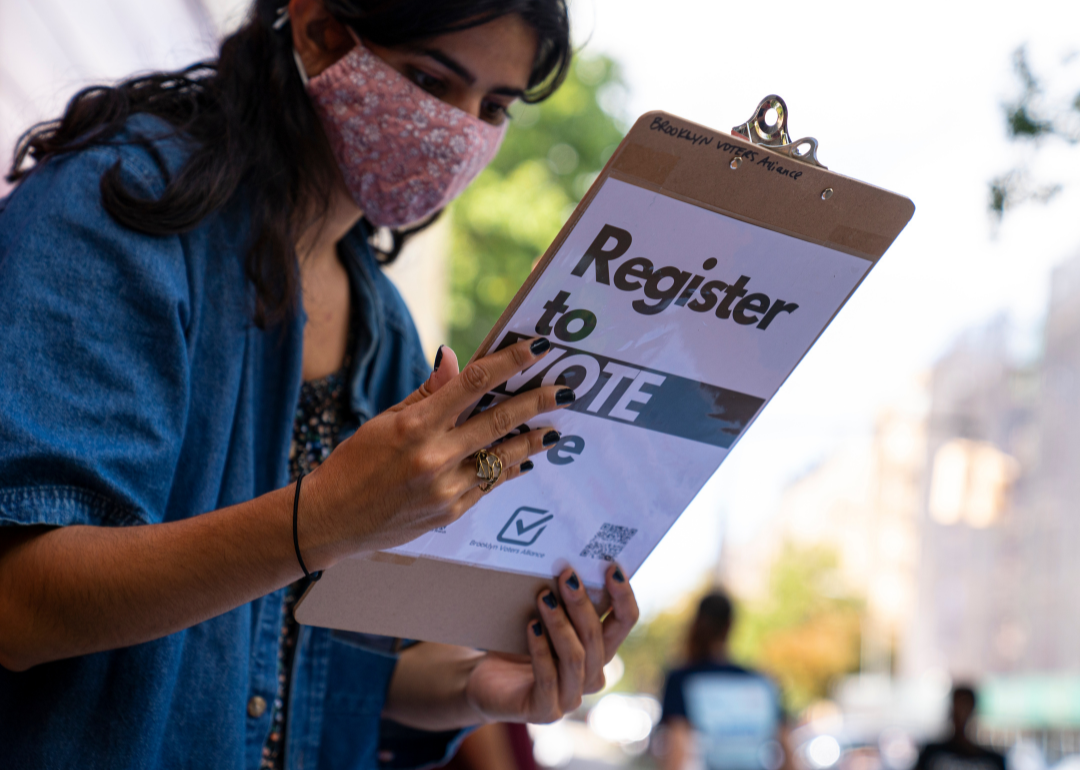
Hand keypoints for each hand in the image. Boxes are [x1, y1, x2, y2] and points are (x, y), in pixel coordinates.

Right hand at [302, 337, 572, 562]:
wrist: (331, 520)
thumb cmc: (354, 463)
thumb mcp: (385, 420)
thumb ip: (426, 393)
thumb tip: (454, 358)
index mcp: (415, 425)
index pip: (472, 383)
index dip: (509, 363)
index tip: (537, 349)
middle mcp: (434, 456)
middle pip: (499, 420)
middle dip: (538, 401)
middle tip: (565, 390)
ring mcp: (445, 487)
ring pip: (502, 457)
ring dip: (532, 440)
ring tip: (555, 428)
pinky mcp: (450, 512)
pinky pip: (489, 484)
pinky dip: (508, 469)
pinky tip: (524, 460)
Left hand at [465, 564, 639, 722]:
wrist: (486, 681)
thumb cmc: (516, 643)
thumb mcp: (542, 617)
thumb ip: (560, 599)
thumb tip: (566, 563)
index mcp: (598, 650)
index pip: (624, 622)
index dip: (623, 597)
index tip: (612, 567)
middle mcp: (591, 675)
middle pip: (598, 638)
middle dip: (583, 604)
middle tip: (566, 575)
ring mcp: (570, 696)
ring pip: (576, 657)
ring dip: (561, 624)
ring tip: (543, 597)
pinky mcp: (545, 711)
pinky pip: (548, 677)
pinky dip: (541, 649)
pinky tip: (531, 626)